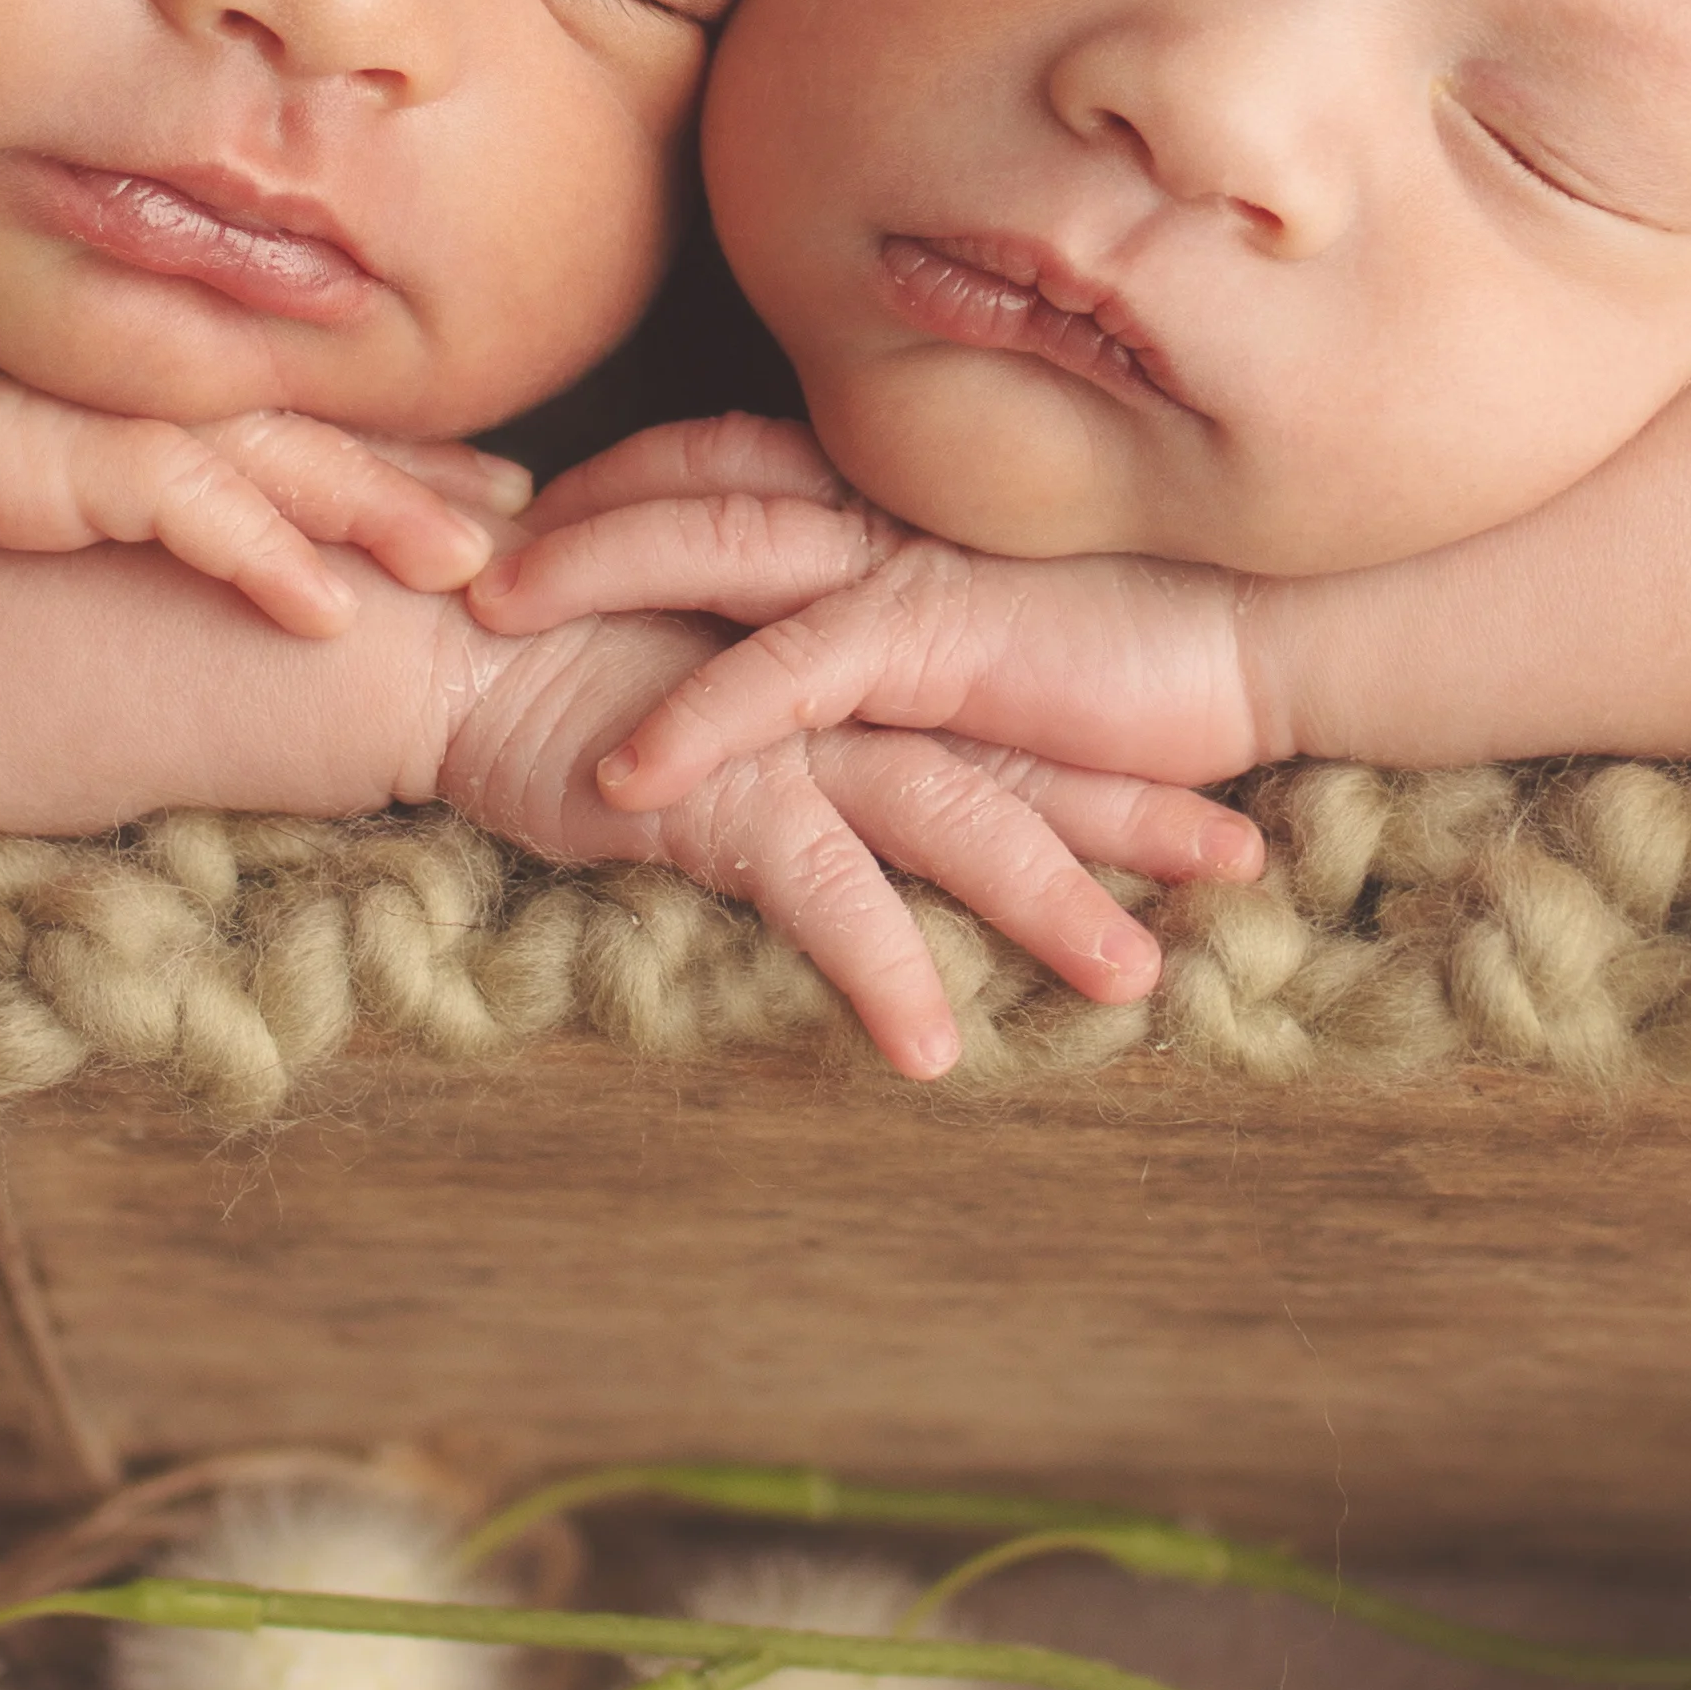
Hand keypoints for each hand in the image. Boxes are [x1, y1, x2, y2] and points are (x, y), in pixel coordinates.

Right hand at [0, 237, 508, 636]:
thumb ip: (26, 456)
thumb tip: (45, 499)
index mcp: (107, 370)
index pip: (264, 406)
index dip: (365, 442)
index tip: (452, 472)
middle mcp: (123, 377)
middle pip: (306, 427)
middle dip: (420, 471)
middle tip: (523, 512)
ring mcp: (100, 409)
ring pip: (282, 463)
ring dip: (384, 514)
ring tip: (479, 565)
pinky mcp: (61, 455)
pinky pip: (195, 512)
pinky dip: (270, 561)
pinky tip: (328, 616)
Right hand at [430, 600, 1257, 1084]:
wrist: (444, 641)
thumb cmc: (560, 663)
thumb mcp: (705, 700)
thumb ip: (784, 725)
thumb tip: (839, 781)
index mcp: (848, 663)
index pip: (1001, 712)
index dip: (1105, 750)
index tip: (1213, 785)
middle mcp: (842, 691)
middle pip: (1013, 755)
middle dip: (1131, 813)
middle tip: (1246, 861)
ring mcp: (788, 736)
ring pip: (953, 817)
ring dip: (1048, 901)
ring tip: (1134, 980)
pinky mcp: (719, 789)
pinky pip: (820, 889)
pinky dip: (880, 965)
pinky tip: (932, 1048)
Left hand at [474, 413, 1285, 814]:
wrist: (1274, 631)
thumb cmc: (1151, 618)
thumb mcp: (1000, 597)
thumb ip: (908, 594)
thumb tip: (839, 621)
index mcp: (888, 485)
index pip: (719, 452)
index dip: (614, 472)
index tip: (520, 498)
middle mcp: (880, 503)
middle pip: (685, 473)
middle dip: (561, 504)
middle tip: (449, 531)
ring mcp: (903, 563)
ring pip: (710, 544)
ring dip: (589, 578)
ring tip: (486, 622)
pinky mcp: (939, 643)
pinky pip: (789, 680)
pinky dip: (700, 719)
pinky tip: (622, 769)